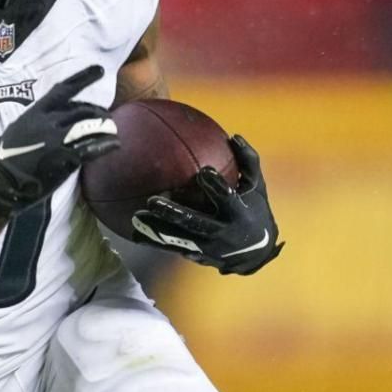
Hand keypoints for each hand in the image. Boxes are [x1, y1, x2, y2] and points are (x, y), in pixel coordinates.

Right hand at [0, 65, 119, 215]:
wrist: (3, 181)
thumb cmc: (9, 156)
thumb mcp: (19, 128)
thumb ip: (38, 118)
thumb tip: (57, 113)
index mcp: (36, 112)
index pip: (63, 90)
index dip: (83, 78)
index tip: (100, 70)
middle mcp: (47, 122)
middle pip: (82, 109)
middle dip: (98, 111)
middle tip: (106, 116)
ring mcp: (57, 140)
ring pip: (90, 125)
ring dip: (105, 126)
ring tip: (112, 130)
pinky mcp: (65, 158)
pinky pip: (91, 148)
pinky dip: (106, 145)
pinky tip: (114, 144)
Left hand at [130, 135, 282, 274]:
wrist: (255, 254)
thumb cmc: (255, 209)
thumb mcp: (257, 187)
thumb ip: (248, 161)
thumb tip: (234, 136)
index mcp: (238, 213)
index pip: (227, 198)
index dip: (216, 187)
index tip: (203, 172)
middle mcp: (222, 233)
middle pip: (195, 223)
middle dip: (174, 213)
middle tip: (153, 201)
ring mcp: (207, 247)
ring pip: (178, 239)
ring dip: (156, 229)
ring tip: (136, 217)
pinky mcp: (196, 255)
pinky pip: (171, 248)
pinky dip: (153, 241)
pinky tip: (134, 231)